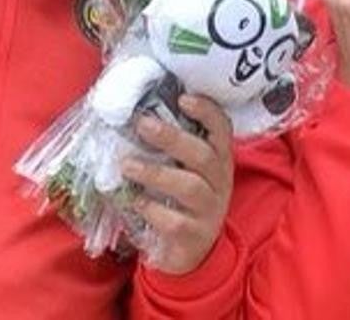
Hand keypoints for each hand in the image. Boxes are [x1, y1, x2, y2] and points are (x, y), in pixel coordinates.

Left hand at [122, 95, 233, 274]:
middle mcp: (219, 182)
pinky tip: (135, 201)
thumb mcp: (183, 169)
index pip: (222, 129)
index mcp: (218, 159)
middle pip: (205, 156)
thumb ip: (167, 147)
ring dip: (156, 173)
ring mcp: (210, 210)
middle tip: (143, 125)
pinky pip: (176, 222)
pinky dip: (152, 209)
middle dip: (173, 138)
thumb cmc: (181, 199)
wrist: (191, 251)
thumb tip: (132, 115)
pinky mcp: (195, 235)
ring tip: (127, 164)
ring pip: (190, 187)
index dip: (207, 112)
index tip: (184, 98)